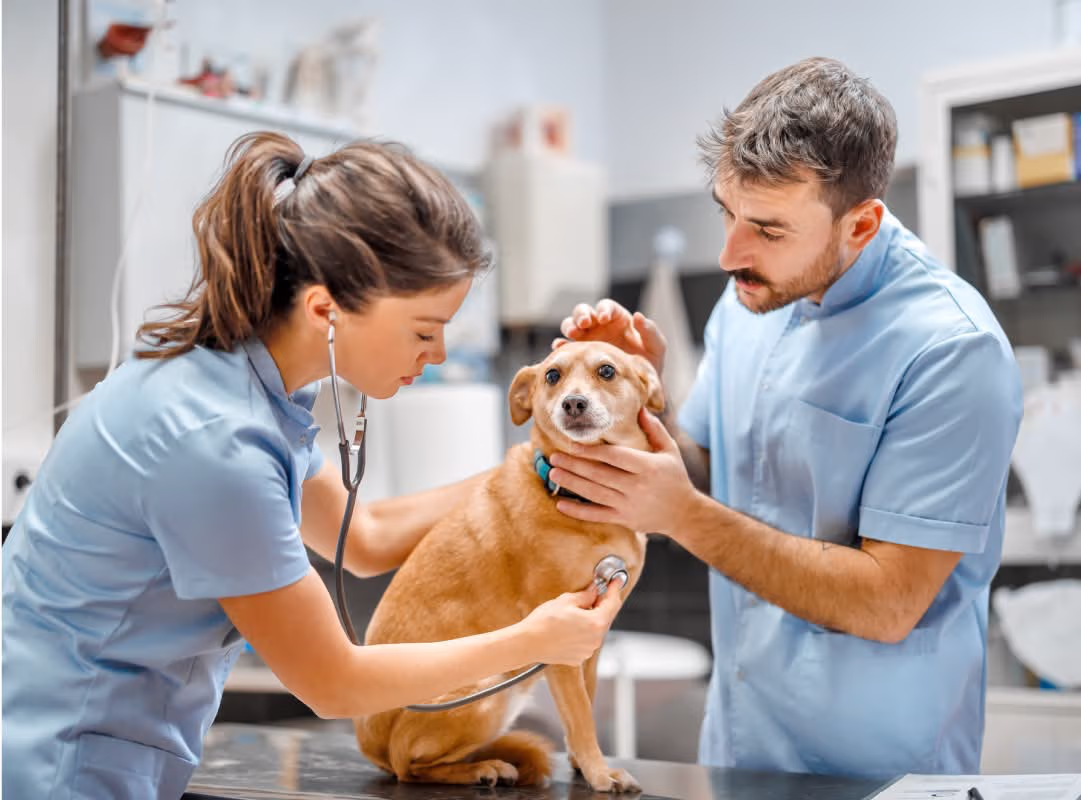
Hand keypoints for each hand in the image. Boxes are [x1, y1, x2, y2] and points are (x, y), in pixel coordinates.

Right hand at [520, 580, 624, 665]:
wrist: (528, 643)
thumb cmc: (544, 622)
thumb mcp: (566, 601)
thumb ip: (585, 595)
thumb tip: (594, 591)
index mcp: (596, 623)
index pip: (612, 603)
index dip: (614, 590)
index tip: (617, 582)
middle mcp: (595, 640)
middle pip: (606, 617)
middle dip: (602, 604)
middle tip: (595, 591)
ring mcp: (587, 650)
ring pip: (596, 629)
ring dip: (591, 618)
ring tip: (576, 610)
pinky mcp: (579, 657)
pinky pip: (586, 640)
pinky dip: (583, 631)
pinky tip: (570, 625)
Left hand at [548, 408, 694, 533]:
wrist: (684, 513)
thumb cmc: (675, 477)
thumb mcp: (670, 450)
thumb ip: (654, 429)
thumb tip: (640, 408)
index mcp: (647, 467)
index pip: (614, 457)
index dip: (591, 451)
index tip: (572, 445)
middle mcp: (636, 486)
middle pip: (599, 474)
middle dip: (574, 466)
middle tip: (553, 458)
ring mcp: (629, 505)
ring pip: (594, 494)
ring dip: (571, 484)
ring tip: (552, 474)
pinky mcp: (624, 519)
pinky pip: (597, 515)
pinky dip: (578, 511)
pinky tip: (560, 504)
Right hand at [555, 299, 666, 376]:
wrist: (638, 388)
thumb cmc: (649, 364)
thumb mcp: (656, 348)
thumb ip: (651, 332)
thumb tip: (638, 316)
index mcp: (617, 319)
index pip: (607, 307)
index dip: (604, 309)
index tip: (604, 318)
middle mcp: (598, 326)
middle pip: (583, 311)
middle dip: (582, 315)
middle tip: (584, 324)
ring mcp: (586, 339)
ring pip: (570, 325)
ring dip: (569, 327)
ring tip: (572, 335)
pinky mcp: (577, 354)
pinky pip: (565, 347)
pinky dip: (560, 346)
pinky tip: (560, 349)